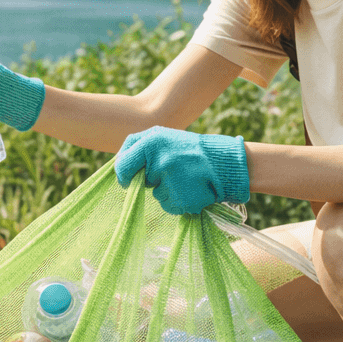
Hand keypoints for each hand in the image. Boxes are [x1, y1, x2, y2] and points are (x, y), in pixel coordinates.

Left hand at [114, 126, 248, 214]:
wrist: (223, 163)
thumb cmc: (189, 149)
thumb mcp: (163, 137)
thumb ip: (139, 147)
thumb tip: (119, 167)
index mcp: (152, 141)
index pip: (123, 164)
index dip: (123, 174)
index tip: (127, 179)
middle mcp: (160, 161)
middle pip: (140, 181)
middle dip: (150, 180)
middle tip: (169, 171)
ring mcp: (171, 181)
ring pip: (156, 194)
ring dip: (166, 190)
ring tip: (184, 178)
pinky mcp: (181, 199)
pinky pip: (168, 205)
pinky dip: (177, 200)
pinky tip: (190, 188)